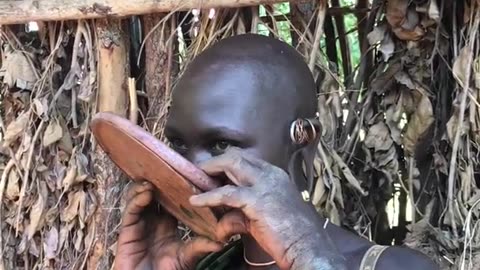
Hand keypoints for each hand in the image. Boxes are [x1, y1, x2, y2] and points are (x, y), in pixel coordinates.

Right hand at [114, 182, 221, 269]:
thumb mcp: (187, 257)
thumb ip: (201, 246)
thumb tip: (222, 240)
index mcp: (167, 224)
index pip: (171, 199)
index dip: (175, 186)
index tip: (184, 172)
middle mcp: (152, 221)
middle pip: (154, 195)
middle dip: (158, 181)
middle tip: (167, 166)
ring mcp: (139, 225)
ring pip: (139, 199)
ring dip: (146, 186)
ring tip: (155, 177)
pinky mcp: (126, 232)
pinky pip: (131, 211)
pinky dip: (137, 200)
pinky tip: (146, 192)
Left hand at [189, 148, 345, 269]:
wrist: (307, 246)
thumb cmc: (290, 234)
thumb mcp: (264, 216)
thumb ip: (243, 213)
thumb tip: (222, 221)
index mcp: (275, 175)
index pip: (247, 159)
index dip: (226, 162)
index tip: (210, 171)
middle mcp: (270, 174)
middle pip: (236, 156)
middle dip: (215, 162)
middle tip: (198, 171)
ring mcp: (265, 184)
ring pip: (230, 163)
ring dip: (210, 170)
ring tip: (194, 179)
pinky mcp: (257, 200)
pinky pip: (226, 194)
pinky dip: (209, 197)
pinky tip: (196, 201)